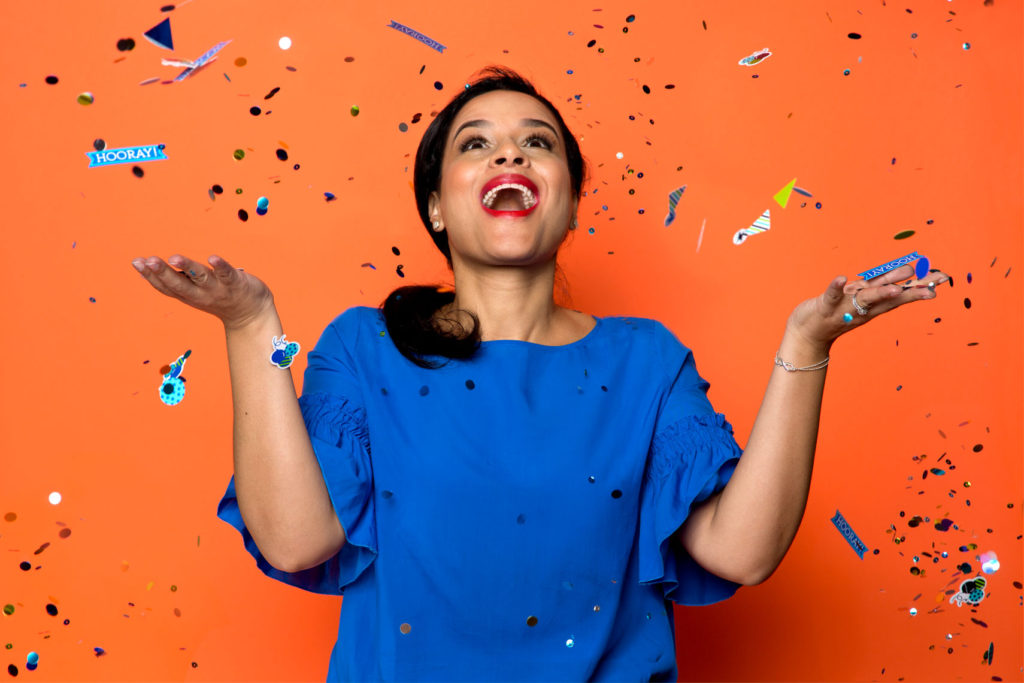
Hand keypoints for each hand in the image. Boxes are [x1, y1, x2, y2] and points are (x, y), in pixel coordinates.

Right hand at [131, 254, 274, 329]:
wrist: (251, 315)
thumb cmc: (218, 297)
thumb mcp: (193, 292)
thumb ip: (176, 281)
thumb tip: (148, 268)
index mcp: (188, 295)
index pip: (166, 287)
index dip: (150, 276)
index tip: (136, 262)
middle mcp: (201, 294)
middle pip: (179, 284)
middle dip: (163, 273)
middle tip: (148, 261)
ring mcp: (218, 289)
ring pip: (201, 278)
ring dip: (187, 267)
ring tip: (174, 258)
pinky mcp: (235, 283)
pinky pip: (227, 274)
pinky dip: (220, 266)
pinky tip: (212, 257)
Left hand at [786, 264, 949, 351]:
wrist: (809, 334)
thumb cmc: (838, 312)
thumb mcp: (864, 298)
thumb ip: (884, 285)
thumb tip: (909, 272)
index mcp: (874, 304)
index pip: (901, 294)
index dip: (921, 286)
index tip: (942, 279)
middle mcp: (863, 306)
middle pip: (890, 298)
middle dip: (910, 292)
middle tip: (932, 288)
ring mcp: (845, 307)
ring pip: (866, 298)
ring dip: (880, 293)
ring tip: (895, 288)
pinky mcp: (825, 306)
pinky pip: (831, 295)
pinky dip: (836, 287)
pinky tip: (841, 277)